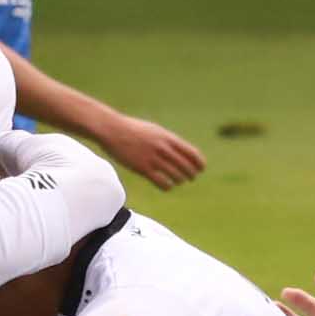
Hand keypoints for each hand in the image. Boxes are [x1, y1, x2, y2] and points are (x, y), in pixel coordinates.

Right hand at [90, 105, 205, 189]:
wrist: (113, 130)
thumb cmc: (133, 129)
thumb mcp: (155, 130)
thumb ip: (167, 140)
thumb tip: (179, 150)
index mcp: (168, 138)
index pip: (192, 153)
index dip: (199, 163)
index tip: (201, 169)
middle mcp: (163, 148)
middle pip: (186, 166)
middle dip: (191, 174)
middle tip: (190, 178)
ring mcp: (153, 159)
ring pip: (176, 176)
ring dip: (179, 180)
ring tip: (178, 181)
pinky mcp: (143, 168)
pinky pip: (162, 182)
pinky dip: (167, 186)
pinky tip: (167, 186)